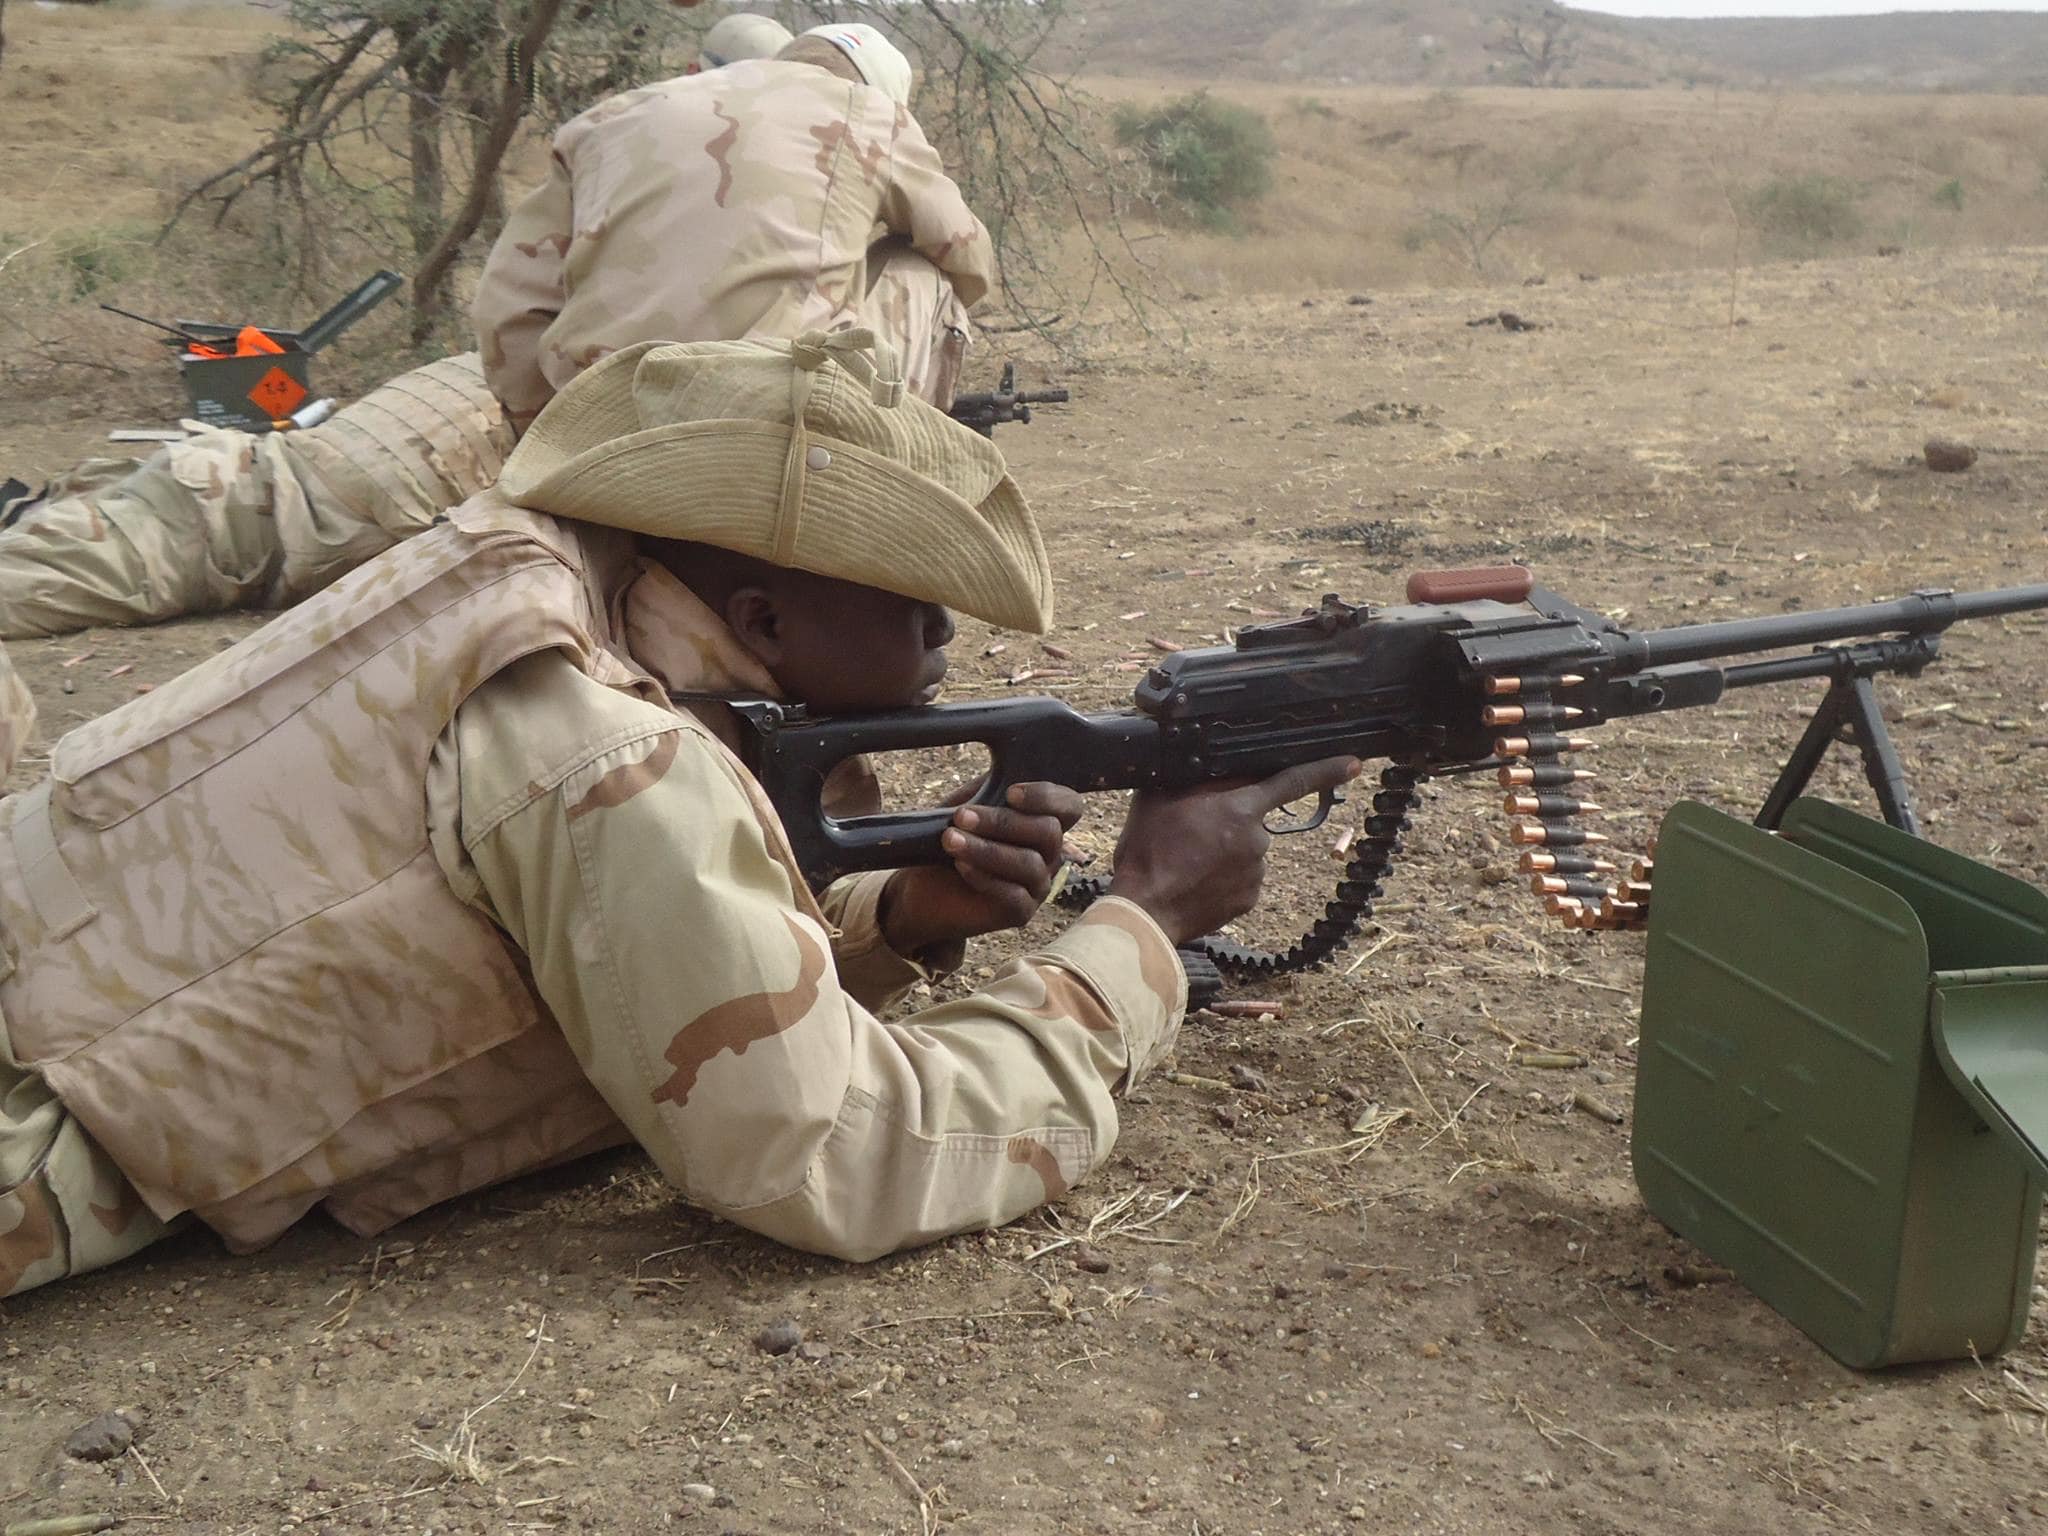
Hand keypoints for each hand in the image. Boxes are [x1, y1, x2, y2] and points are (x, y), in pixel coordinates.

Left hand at [878, 782, 1084, 953]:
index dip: (1048, 798)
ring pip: (1029, 864)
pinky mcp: (1021, 913)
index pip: (1070, 807)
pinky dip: (986, 878)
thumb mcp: (966, 804)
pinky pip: (1014, 895)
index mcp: (1041, 821)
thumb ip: (987, 786)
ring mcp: (1037, 885)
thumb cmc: (950, 838)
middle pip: (1049, 832)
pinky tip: (961, 866)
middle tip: (962, 816)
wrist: (924, 886)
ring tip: (950, 840)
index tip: (1011, 793)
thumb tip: (1003, 763)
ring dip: (987, 849)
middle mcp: (1048, 853)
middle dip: (1003, 822)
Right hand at [1107, 757, 1364, 946]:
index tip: (1353, 763)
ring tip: (1187, 861)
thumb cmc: (1146, 850)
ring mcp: (1256, 874)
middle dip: (1230, 821)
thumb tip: (1215, 764)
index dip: (1326, 769)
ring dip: (1226, 851)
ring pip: (1247, 851)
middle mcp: (1257, 841)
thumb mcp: (1163, 795)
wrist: (1144, 910)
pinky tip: (1198, 881)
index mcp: (1240, 809)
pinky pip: (1244, 879)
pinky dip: (1225, 877)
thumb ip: (1197, 777)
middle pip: (1253, 819)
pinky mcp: (1250, 900)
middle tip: (1190, 832)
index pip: (1292, 781)